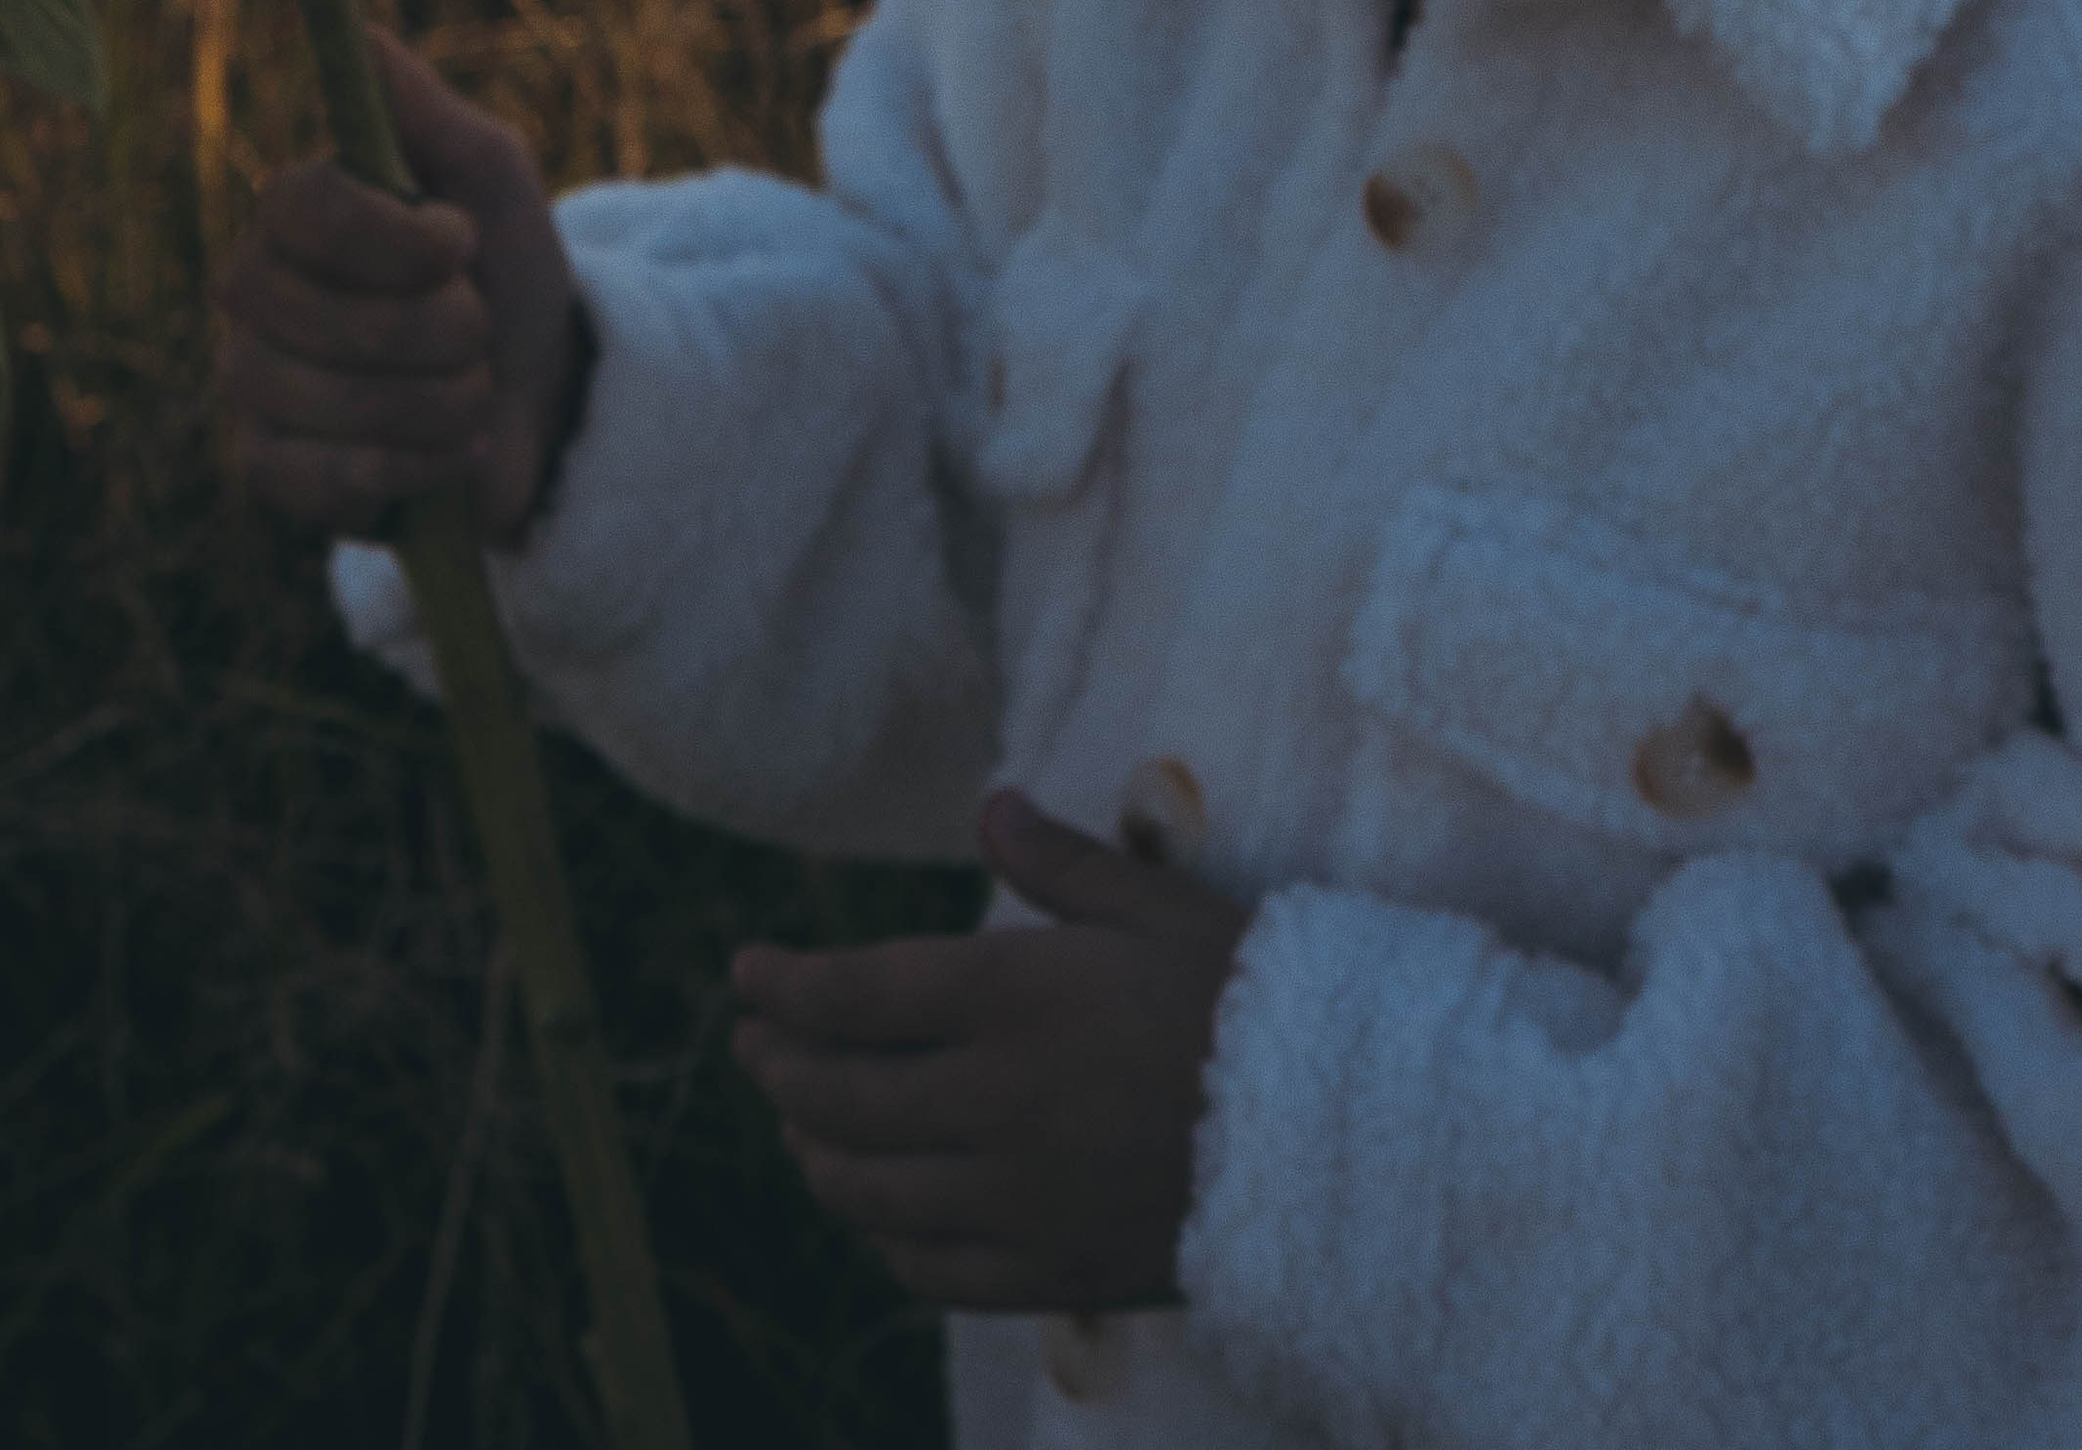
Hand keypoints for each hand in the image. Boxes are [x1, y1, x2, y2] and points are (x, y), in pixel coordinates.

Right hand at [211, 30, 589, 545]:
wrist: (544, 398)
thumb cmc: (507, 272)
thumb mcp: (489, 177)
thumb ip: (423, 110)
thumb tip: (362, 35)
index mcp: (296, 211)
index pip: (301, 208)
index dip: (392, 237)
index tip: (461, 243)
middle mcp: (254, 292)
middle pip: (321, 314)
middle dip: (439, 330)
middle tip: (476, 328)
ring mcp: (253, 385)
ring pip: (333, 400)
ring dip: (441, 401)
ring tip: (471, 392)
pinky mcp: (271, 472)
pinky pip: (329, 478)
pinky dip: (418, 467)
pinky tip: (451, 451)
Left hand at [729, 786, 1248, 1315]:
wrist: (1337, 1134)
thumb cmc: (1248, 996)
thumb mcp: (1158, 907)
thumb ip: (1060, 864)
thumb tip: (988, 809)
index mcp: (1013, 999)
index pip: (855, 996)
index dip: (783, 986)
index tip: (744, 973)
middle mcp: (996, 1104)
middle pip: (841, 1098)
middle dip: (780, 1067)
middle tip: (755, 1043)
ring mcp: (1018, 1199)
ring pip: (869, 1191)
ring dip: (817, 1154)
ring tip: (801, 1123)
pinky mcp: (1050, 1272)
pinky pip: (930, 1270)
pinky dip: (882, 1240)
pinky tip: (878, 1215)